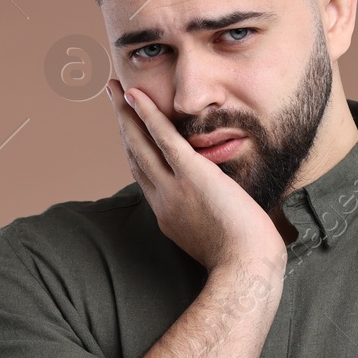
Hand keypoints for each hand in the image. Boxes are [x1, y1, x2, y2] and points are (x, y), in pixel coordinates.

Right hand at [106, 79, 285, 272]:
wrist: (245, 269)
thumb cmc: (243, 259)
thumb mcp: (215, 238)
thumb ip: (209, 217)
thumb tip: (220, 206)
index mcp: (168, 214)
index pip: (145, 174)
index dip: (134, 148)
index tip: (128, 130)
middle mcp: (163, 200)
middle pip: (135, 154)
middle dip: (122, 124)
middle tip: (111, 97)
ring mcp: (174, 188)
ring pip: (141, 143)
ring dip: (126, 112)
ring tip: (114, 88)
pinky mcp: (191, 176)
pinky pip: (164, 139)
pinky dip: (148, 116)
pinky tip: (137, 96)